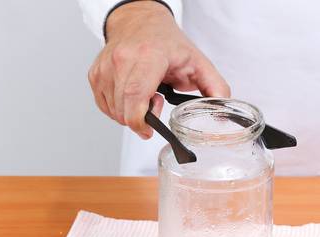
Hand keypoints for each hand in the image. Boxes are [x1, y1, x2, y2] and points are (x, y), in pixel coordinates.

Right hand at [88, 1, 229, 138]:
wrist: (141, 22)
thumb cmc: (168, 43)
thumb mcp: (199, 63)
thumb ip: (216, 89)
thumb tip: (224, 113)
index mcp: (149, 56)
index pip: (136, 94)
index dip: (140, 120)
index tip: (149, 130)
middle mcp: (123, 59)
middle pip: (124, 108)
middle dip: (140, 119)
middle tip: (156, 105)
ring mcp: (106, 66)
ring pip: (113, 109)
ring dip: (129, 113)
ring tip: (145, 95)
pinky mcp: (96, 74)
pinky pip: (103, 105)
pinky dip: (118, 109)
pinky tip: (131, 97)